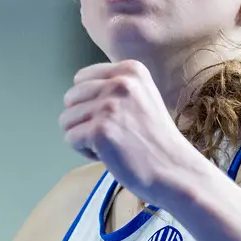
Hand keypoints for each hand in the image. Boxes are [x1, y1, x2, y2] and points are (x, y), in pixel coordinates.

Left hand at [59, 61, 209, 206]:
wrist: (174, 170)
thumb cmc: (155, 139)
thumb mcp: (141, 96)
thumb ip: (113, 87)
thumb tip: (75, 93)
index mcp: (130, 70)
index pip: (80, 79)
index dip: (90, 102)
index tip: (114, 117)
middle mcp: (119, 82)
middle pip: (70, 98)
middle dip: (84, 119)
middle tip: (112, 133)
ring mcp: (108, 106)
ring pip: (66, 119)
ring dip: (84, 136)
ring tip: (111, 143)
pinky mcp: (99, 131)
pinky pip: (70, 139)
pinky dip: (84, 151)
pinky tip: (108, 154)